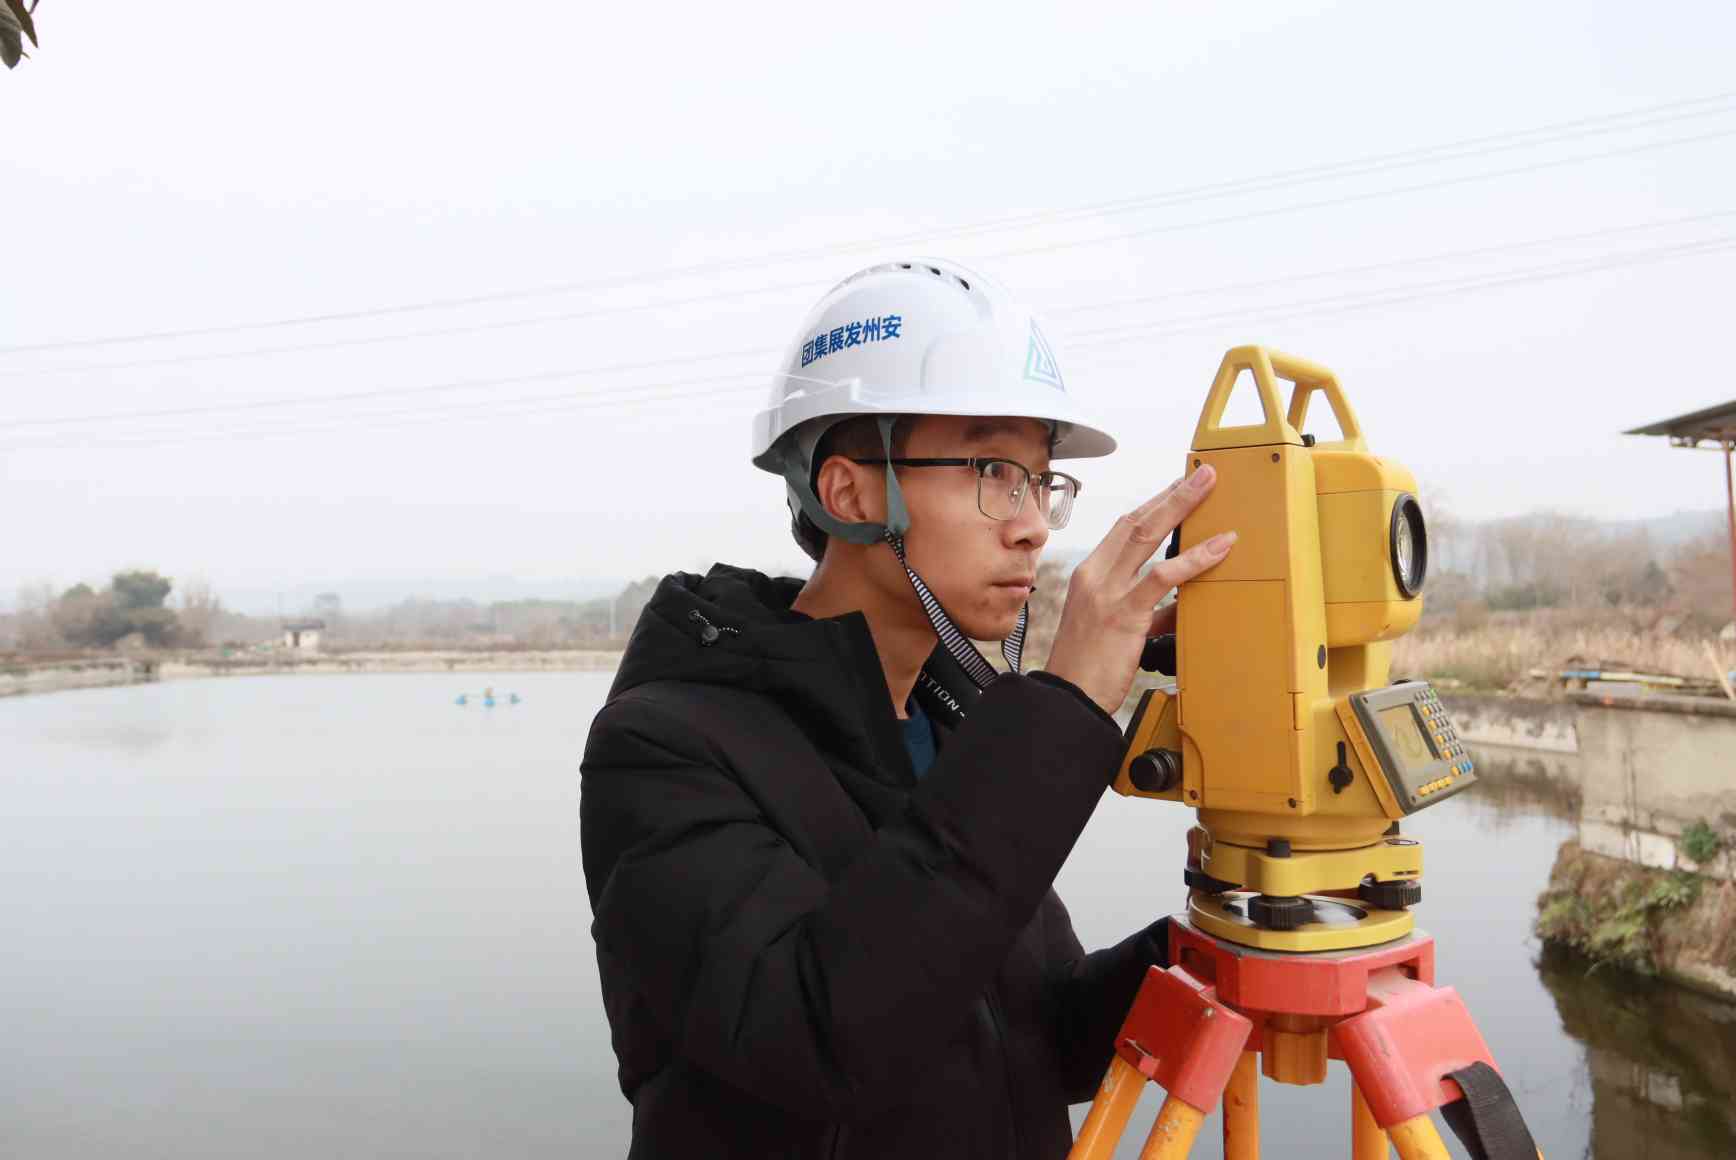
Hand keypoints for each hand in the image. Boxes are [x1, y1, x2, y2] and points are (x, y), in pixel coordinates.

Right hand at [1042, 466, 1235, 715]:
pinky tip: (1220, 545)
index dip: (1152, 504)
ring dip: (1182, 506)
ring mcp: (1107, 593)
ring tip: (1209, 487)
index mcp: (1089, 576)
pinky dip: (1195, 558)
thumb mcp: (1114, 631)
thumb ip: (1145, 612)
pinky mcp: (1123, 614)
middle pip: (1137, 521)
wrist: (1066, 699)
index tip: (1177, 487)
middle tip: (1202, 473)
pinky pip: (1163, 577)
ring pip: (1147, 536)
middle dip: (1172, 494)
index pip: (1121, 528)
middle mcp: (1095, 576)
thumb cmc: (1087, 669)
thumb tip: (1176, 607)